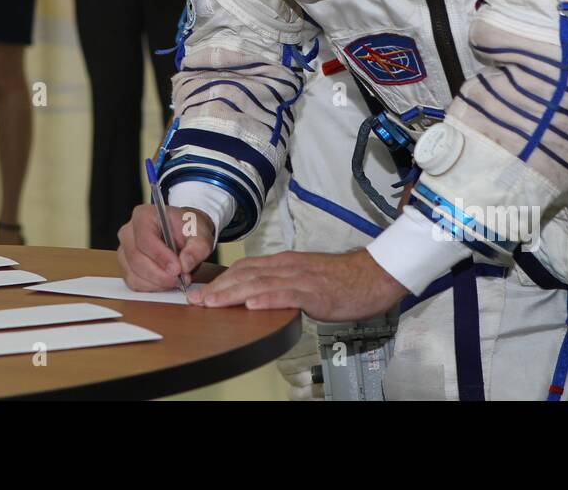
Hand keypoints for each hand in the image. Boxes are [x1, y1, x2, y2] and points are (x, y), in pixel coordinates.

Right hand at [117, 204, 214, 291]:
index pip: (145, 238)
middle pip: (136, 258)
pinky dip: (152, 287)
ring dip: (157, 283)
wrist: (184, 232)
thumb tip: (185, 263)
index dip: (160, 256)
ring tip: (177, 280)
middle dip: (160, 274)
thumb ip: (197, 247)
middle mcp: (129, 232)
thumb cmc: (188, 228)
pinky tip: (166, 282)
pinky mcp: (125, 266)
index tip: (177, 268)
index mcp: (143, 215)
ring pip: (134, 273)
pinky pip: (134, 282)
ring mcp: (124, 250)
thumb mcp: (200, 232)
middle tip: (180, 279)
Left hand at [187, 248, 406, 321]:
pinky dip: (268, 299)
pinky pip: (287, 295)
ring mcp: (300, 278)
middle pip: (247, 274)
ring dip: (234, 294)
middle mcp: (288, 266)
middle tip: (196, 300)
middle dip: (219, 288)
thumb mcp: (305, 277)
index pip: (246, 268)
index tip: (202, 292)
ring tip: (213, 303)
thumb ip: (282, 282)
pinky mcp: (315, 292)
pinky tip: (252, 305)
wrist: (371, 276)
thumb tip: (259, 294)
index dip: (222, 279)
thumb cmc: (340, 280)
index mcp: (284, 262)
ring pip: (261, 283)